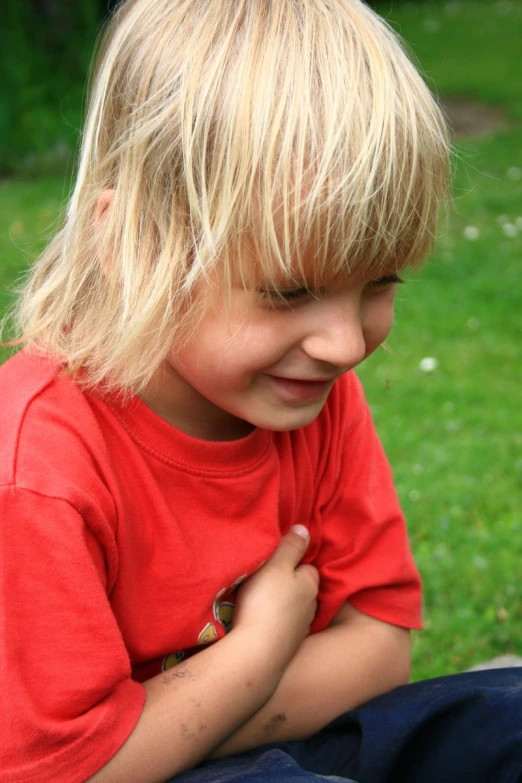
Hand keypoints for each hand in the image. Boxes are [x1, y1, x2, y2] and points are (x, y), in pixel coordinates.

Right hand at [232, 526, 318, 667]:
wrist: (257, 654)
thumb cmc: (266, 602)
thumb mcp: (276, 565)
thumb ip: (290, 546)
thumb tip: (304, 528)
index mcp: (310, 584)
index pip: (306, 565)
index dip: (292, 561)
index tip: (275, 560)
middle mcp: (310, 607)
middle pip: (299, 588)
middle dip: (286, 583)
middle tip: (263, 579)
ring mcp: (299, 629)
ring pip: (290, 608)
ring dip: (278, 604)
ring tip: (257, 600)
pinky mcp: (286, 646)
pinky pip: (280, 626)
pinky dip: (272, 622)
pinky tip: (257, 621)